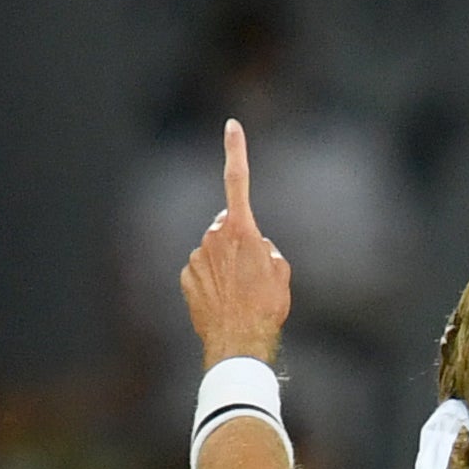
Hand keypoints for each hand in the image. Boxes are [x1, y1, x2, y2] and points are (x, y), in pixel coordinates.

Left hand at [183, 119, 293, 365]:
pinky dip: (210, 282)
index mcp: (242, 229)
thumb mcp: (282, 273)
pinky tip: (222, 302)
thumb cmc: (267, 307)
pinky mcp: (186, 276)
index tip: (231, 126)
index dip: (236, 150)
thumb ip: (267, 250)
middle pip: (227, 227)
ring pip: (213, 251)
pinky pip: (200, 271)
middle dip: (237, 241)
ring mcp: (197, 256)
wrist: (239, 342)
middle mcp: (214, 235)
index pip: (238, 180)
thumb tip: (254, 247)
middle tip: (252, 275)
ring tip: (239, 295)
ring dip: (225, 265)